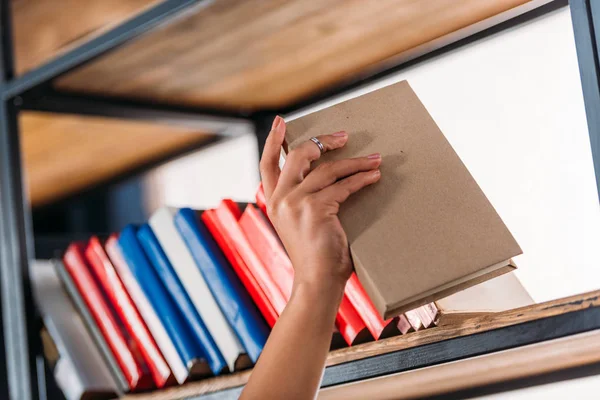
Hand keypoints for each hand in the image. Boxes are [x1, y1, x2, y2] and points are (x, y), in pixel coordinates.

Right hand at [259, 115, 381, 289]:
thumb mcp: (298, 223)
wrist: (316, 281)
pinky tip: (374, 177)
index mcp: (273, 201)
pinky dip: (362, 179)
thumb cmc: (315, 255)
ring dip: (355, 161)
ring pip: (328, 168)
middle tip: (344, 136)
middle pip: (299, 154)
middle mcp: (280, 198)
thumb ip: (301, 200)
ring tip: (374, 160)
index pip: (267, 163)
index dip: (272, 140)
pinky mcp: (314, 208)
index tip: (280, 121)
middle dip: (323, 141)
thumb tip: (326, 176)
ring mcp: (295, 202)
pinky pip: (343, 186)